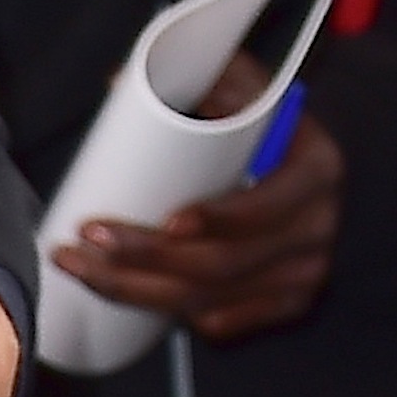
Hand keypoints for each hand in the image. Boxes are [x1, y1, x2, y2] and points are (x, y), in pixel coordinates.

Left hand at [54, 111, 344, 343]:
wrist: (307, 160)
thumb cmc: (266, 118)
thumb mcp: (245, 84)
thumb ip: (196, 74)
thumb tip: (118, 84)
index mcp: (314, 171)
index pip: (265, 209)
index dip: (218, 221)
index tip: (166, 222)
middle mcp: (315, 230)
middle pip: (224, 264)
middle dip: (148, 259)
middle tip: (88, 239)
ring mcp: (303, 273)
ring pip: (211, 301)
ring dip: (139, 291)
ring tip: (81, 266)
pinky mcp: (285, 301)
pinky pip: (223, 321)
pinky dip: (171, 312)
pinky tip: (124, 293)